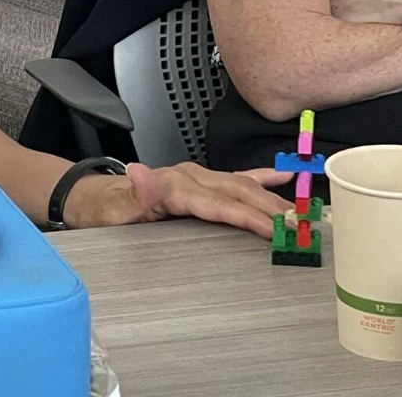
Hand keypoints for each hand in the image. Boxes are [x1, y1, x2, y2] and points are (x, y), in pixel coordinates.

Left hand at [64, 162, 292, 236]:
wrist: (101, 198)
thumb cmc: (111, 211)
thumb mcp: (117, 208)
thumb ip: (136, 194)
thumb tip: (139, 173)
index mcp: (177, 187)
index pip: (220, 204)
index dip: (247, 215)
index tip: (272, 228)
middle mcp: (192, 177)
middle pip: (239, 192)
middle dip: (271, 209)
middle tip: (298, 226)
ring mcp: (199, 177)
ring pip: (244, 185)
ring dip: (273, 198)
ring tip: (300, 212)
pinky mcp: (203, 180)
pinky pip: (238, 178)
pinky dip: (263, 177)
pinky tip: (284, 176)